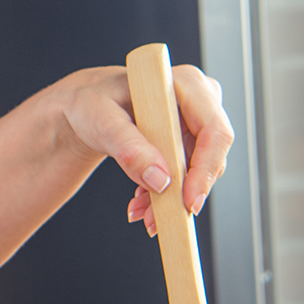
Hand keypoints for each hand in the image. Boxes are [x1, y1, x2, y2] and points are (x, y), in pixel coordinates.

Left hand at [54, 64, 232, 234]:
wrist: (88, 106)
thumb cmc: (94, 103)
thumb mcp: (103, 122)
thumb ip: (130, 149)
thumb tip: (161, 180)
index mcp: (186, 84)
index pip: (214, 131)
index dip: (206, 169)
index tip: (189, 203)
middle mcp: (200, 100)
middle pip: (210, 156)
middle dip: (183, 192)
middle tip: (154, 220)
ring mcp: (197, 122)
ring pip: (199, 171)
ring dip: (171, 198)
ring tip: (140, 213)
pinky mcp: (189, 142)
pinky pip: (187, 175)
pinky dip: (165, 194)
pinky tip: (142, 203)